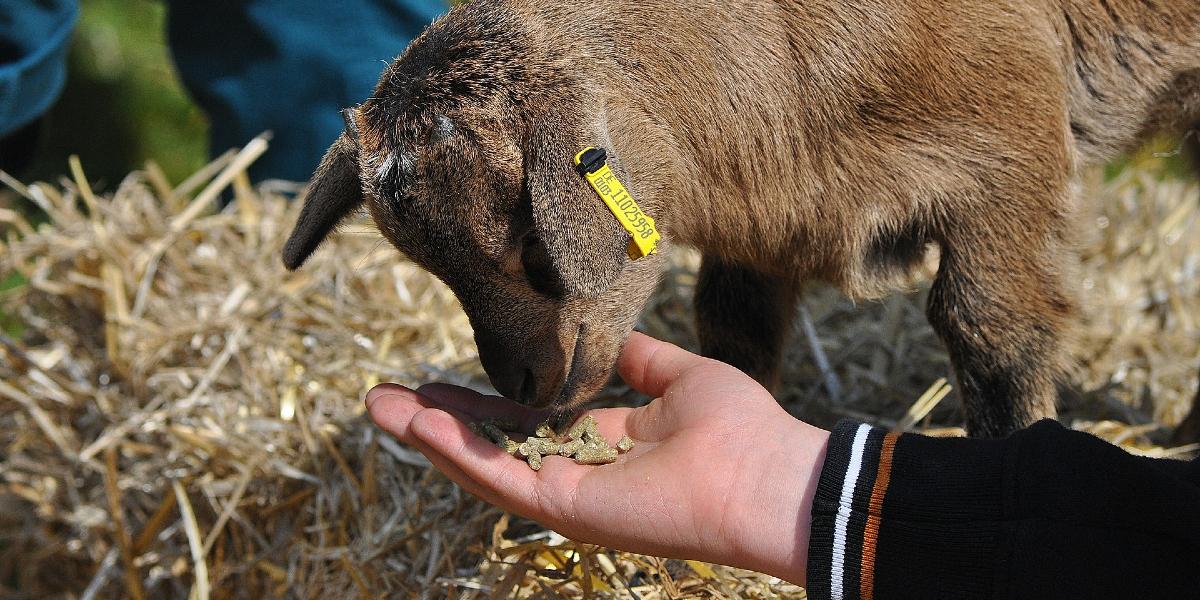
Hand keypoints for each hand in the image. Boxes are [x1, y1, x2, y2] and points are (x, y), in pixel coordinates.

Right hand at [366, 332, 829, 582]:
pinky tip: (419, 426)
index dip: (480, 403)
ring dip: (428, 437)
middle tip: (383, 396)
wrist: (767, 475)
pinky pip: (500, 480)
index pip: (526, 423)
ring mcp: (567, 493)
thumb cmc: (738, 426)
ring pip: (481, 465)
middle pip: (490, 446)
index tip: (438, 380)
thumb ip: (639, 360)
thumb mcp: (680, 376)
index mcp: (602, 442)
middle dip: (436, 422)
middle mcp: (576, 470)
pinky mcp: (565, 509)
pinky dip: (457, 454)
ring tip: (378, 407)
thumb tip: (609, 337)